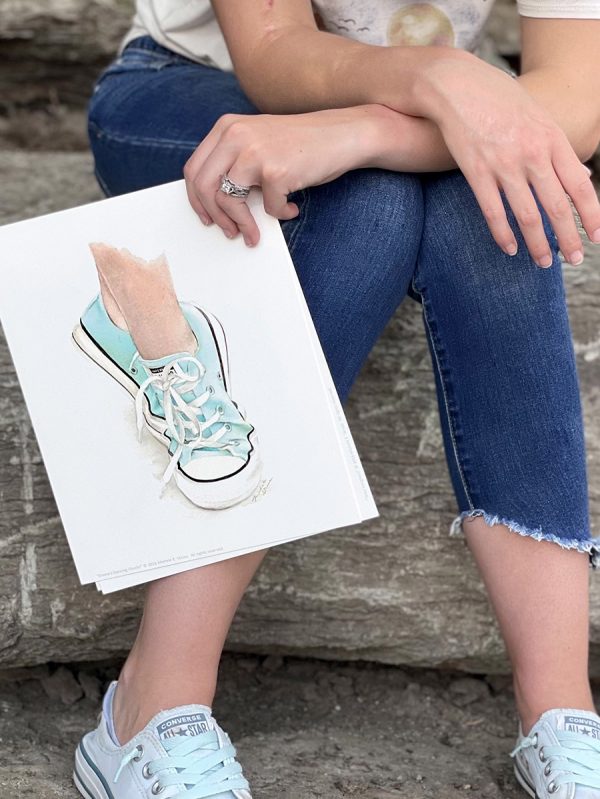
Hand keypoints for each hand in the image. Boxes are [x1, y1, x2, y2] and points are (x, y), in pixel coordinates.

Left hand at [183, 108, 377, 245]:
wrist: (344, 134)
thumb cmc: (302, 144)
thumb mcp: (257, 140)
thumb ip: (233, 160)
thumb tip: (212, 202)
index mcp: (226, 127)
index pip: (194, 169)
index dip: (196, 200)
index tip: (206, 217)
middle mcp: (236, 135)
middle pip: (204, 186)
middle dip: (215, 216)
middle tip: (228, 231)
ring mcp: (254, 152)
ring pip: (227, 201)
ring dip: (241, 224)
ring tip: (253, 233)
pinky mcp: (276, 171)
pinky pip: (267, 207)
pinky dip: (280, 213)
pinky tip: (292, 207)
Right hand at [420, 55, 599, 265]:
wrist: (456, 83)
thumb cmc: (497, 98)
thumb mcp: (537, 116)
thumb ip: (558, 149)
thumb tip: (581, 178)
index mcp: (552, 139)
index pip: (579, 186)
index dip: (591, 216)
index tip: (595, 237)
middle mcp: (533, 153)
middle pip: (557, 207)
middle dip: (568, 239)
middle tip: (573, 260)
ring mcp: (504, 163)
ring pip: (528, 215)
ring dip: (538, 244)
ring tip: (544, 263)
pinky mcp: (476, 171)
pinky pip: (493, 212)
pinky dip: (503, 235)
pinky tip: (510, 249)